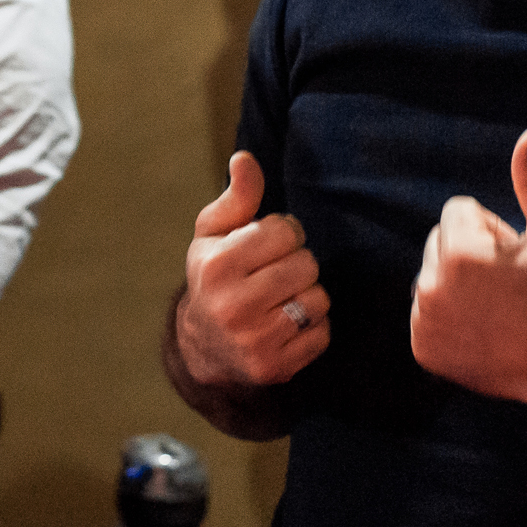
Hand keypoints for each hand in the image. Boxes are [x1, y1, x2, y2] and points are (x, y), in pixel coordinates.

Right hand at [175, 151, 329, 386]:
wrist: (203, 346)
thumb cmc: (213, 276)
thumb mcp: (214, 233)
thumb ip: (237, 196)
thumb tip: (245, 158)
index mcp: (217, 266)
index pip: (284, 231)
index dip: (282, 233)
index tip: (266, 244)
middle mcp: (234, 305)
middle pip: (306, 264)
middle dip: (296, 263)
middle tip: (274, 272)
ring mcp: (256, 341)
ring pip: (318, 299)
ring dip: (306, 294)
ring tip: (281, 297)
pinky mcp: (276, 367)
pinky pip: (323, 332)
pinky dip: (312, 326)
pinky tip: (286, 323)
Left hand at [410, 125, 526, 419]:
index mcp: (460, 254)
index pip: (459, 211)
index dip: (493, 229)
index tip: (517, 256)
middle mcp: (431, 287)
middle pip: (440, 240)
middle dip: (470, 252)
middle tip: (509, 283)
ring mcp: (424, 322)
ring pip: (433, 274)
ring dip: (457, 282)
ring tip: (498, 307)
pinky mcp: (423, 348)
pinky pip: (427, 309)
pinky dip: (449, 314)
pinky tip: (483, 329)